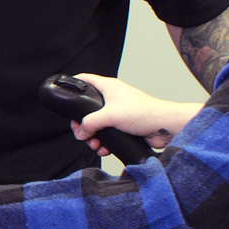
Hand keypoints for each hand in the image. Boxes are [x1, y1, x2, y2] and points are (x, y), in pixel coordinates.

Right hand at [69, 73, 200, 157]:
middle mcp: (113, 98)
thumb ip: (90, 123)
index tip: (65, 94)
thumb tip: (80, 131)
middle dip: (83, 123)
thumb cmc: (143, 113)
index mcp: (109, 88)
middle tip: (81, 132)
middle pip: (89, 108)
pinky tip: (104, 149)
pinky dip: (104, 142)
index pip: (86, 79)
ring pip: (98, 124)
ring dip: (93, 136)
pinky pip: (108, 134)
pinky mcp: (124, 126)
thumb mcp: (109, 115)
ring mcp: (119, 113)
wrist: (163, 128)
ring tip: (94, 144)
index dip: (74, 84)